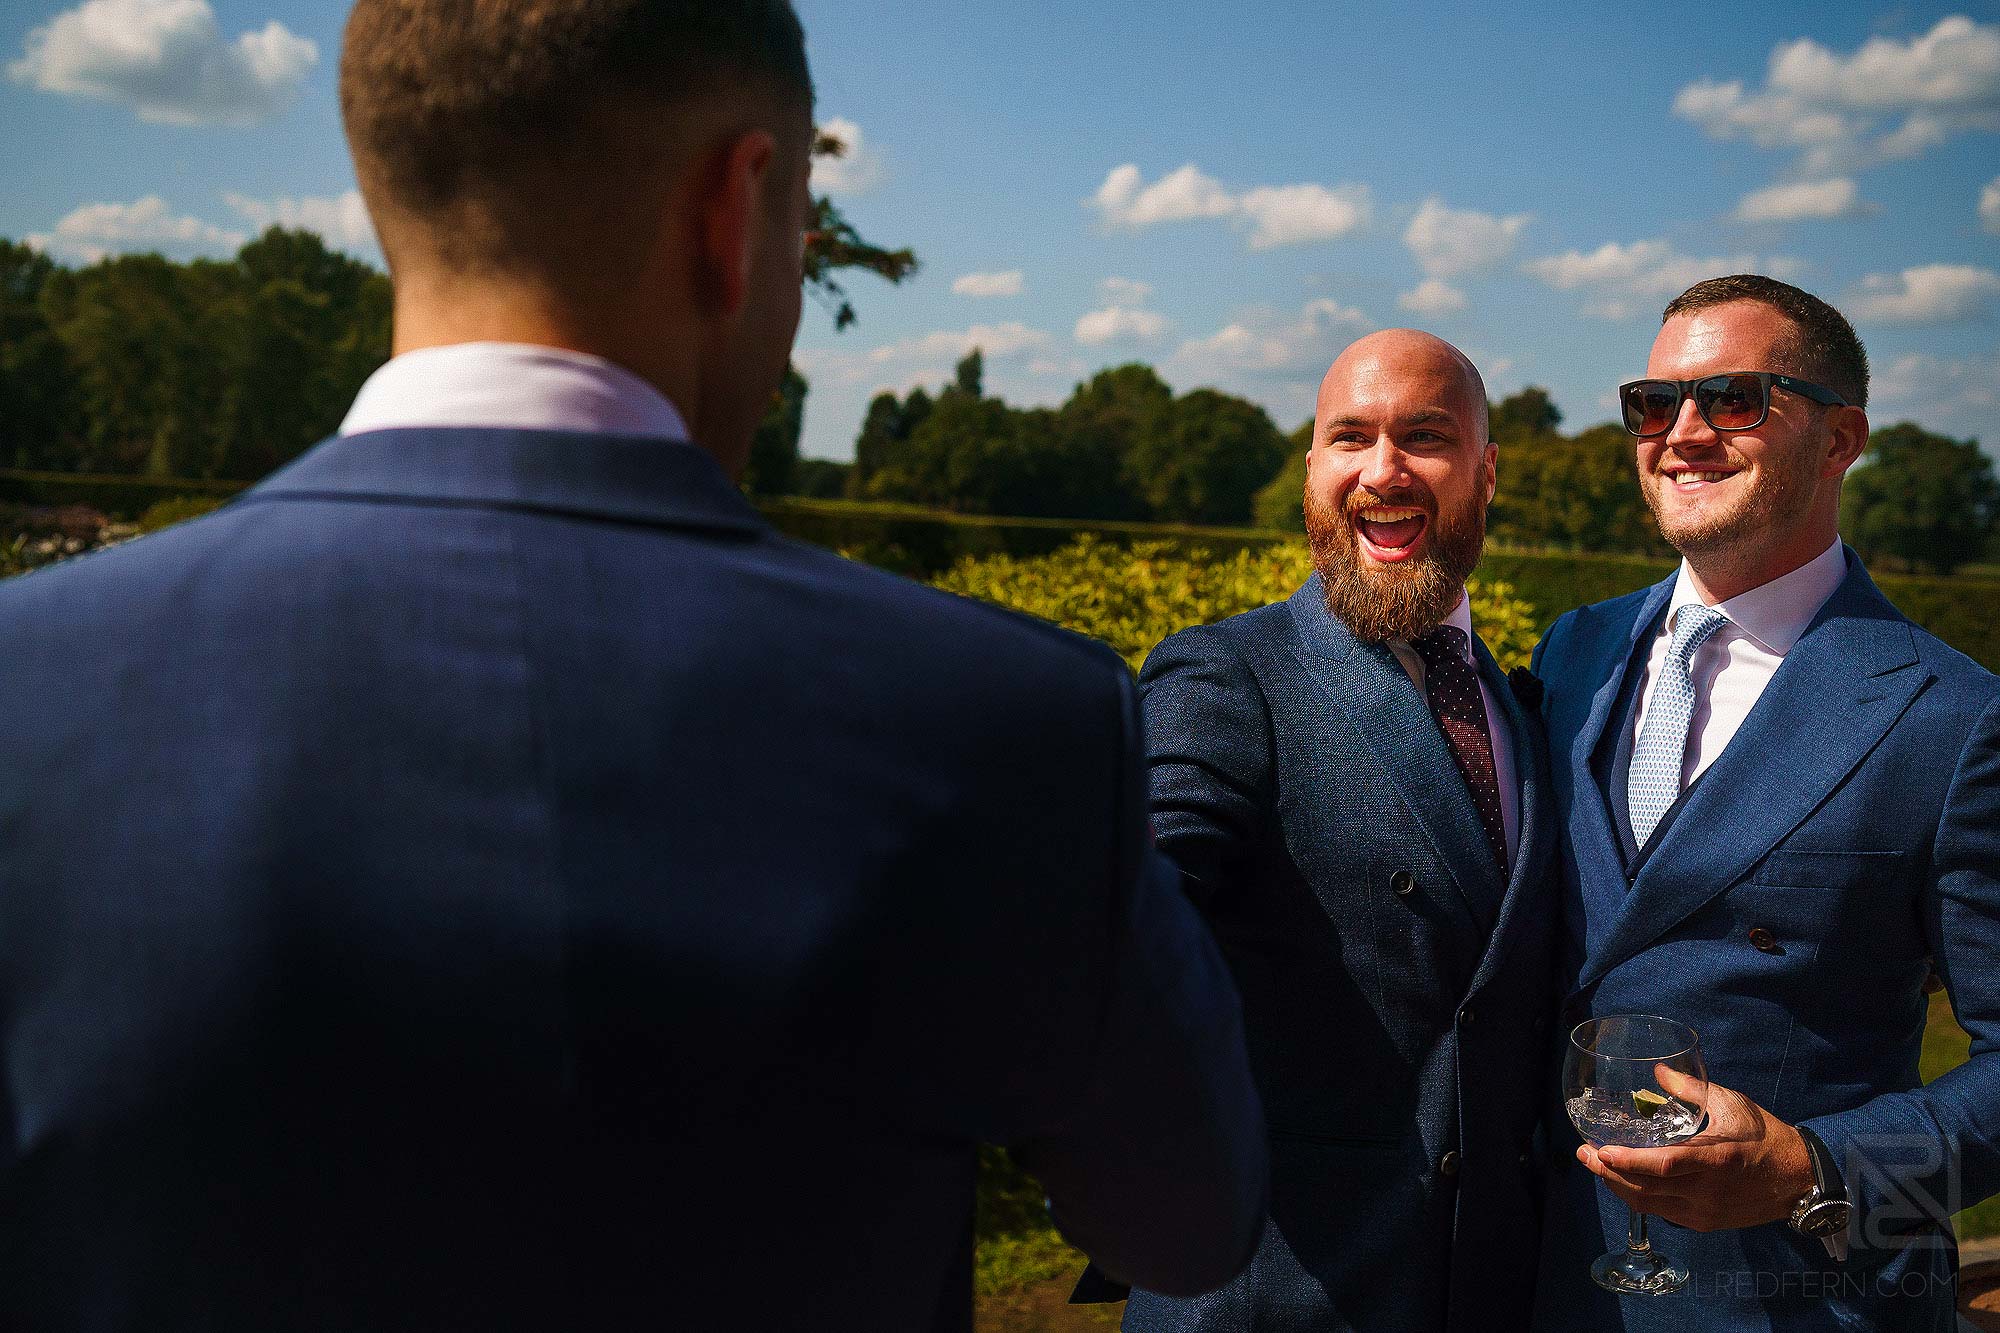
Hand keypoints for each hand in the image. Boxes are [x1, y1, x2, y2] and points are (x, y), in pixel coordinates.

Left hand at [1577, 1066, 1813, 1232]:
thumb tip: (1657, 1071)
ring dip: (1618, 1187)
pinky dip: (1639, 1197)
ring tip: (1598, 1166)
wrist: (1799, 1180)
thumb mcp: (1731, 1104)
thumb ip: (1691, 1087)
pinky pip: (1662, 1212)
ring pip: (1649, 1205)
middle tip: (1584, 1154)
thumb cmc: (1765, 1137)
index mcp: (1715, 1158)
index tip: (1599, 1150)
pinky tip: (1626, 1182)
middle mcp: (1707, 1190)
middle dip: (1608, 1173)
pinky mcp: (1705, 1223)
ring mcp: (1705, 1211)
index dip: (1627, 1161)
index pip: (1662, 1165)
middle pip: (1646, 1189)